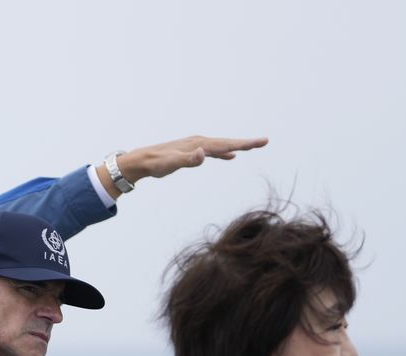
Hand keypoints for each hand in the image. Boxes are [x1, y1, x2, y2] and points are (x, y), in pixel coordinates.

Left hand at [99, 134, 268, 197]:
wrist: (141, 161)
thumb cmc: (156, 164)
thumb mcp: (171, 164)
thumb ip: (188, 159)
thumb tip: (203, 153)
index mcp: (199, 144)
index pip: (226, 144)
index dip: (245, 144)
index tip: (261, 141)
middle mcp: (199, 142)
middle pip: (227, 142)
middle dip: (246, 142)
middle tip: (265, 141)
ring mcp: (195, 146)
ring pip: (221, 146)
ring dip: (237, 146)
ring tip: (252, 146)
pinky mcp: (191, 151)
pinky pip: (213, 151)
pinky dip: (224, 153)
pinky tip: (230, 157)